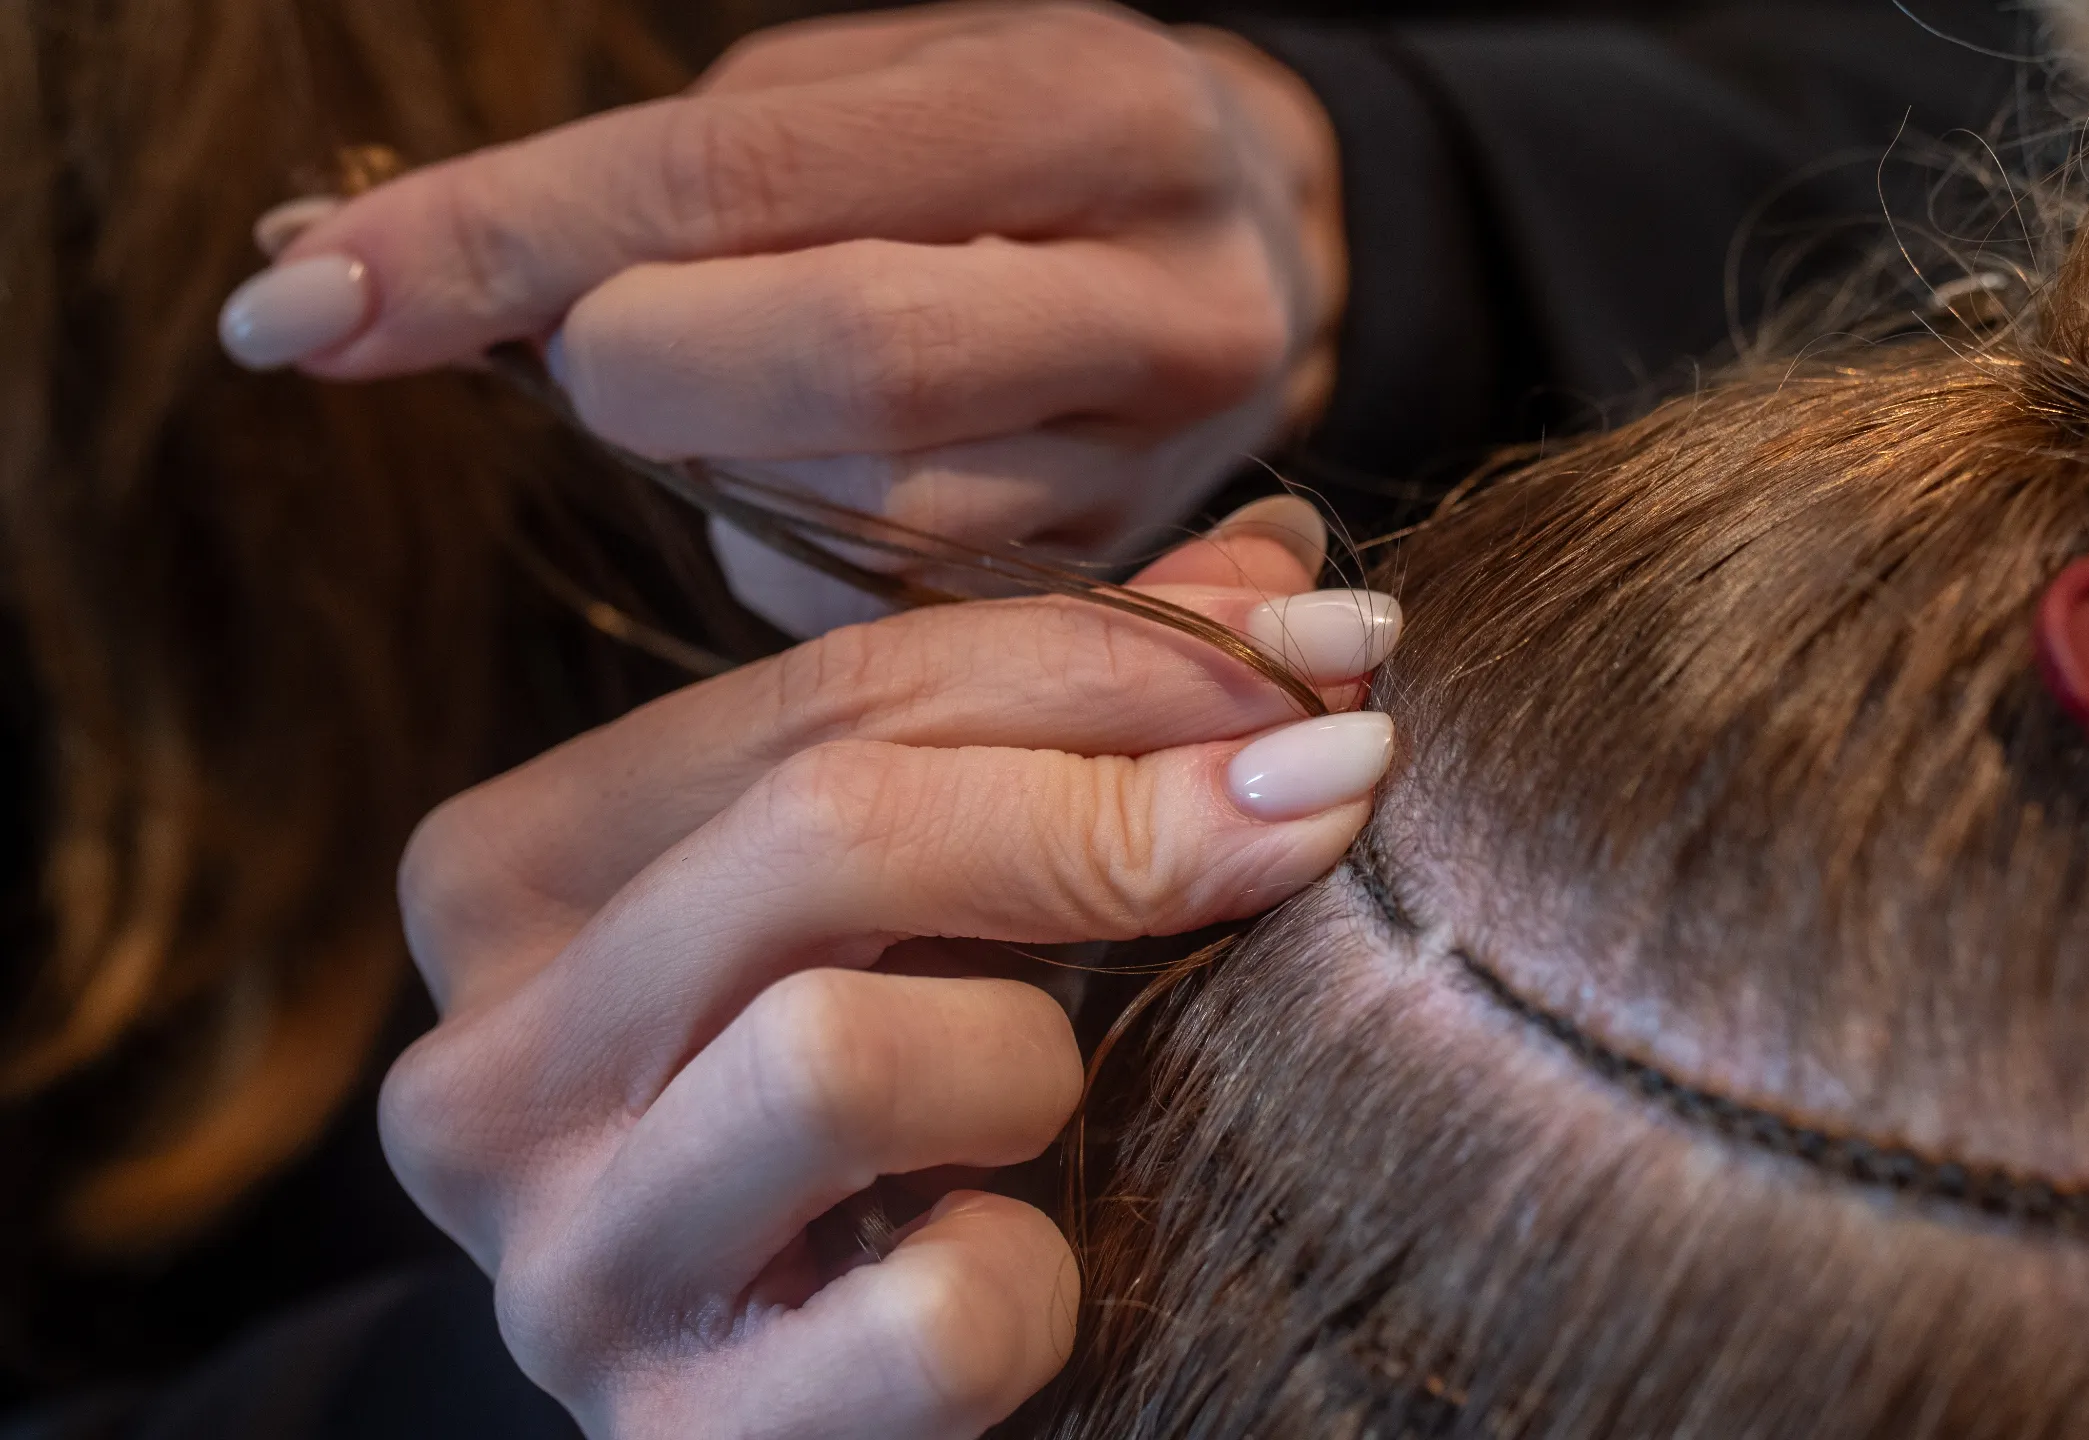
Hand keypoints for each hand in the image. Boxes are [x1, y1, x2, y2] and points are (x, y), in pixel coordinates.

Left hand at [221, 2, 1345, 633]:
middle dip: (634, 363)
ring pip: (855, 506)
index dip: (510, 237)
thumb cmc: (1018, 150)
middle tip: (596, 342)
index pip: (748, 174)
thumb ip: (663, 171)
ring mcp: (1157, 468)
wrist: (1260, 266)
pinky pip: (876, 591)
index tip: (303, 297)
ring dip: (717, 456)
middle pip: (837, 358)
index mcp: (1090, 109)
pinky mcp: (1116, 589)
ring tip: (755, 382)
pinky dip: (782, 529)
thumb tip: (343, 263)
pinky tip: (834, 464)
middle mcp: (1159, 297)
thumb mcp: (873, 88)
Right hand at [379, 506, 1399, 1437]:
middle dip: (1112, 804)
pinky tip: (1025, 1279)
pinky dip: (1034, 1289)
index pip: (826, 698)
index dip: (1104, 653)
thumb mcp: (933, 902)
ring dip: (1025, 1065)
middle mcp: (486, 1063)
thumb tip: (1274, 566)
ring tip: (1050, 1111)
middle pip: (826, 831)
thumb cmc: (888, 1126)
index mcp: (522, 879)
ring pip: (838, 1056)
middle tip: (1321, 796)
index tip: (1320, 647)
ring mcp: (564, 1265)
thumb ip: (1060, 726)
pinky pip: (935, 1314)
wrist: (819, 1421)